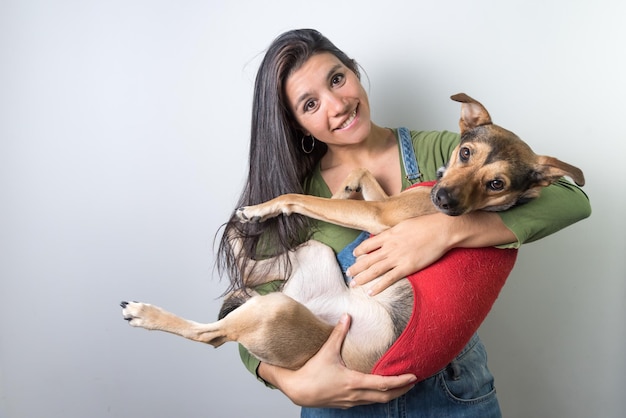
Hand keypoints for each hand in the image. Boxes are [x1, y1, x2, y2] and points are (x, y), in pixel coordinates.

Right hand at [258, 314, 416, 407]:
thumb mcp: (327, 351)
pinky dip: (378, 396)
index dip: (400, 381)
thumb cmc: (311, 372)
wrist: (297, 390)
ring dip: (391, 394)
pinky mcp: (345, 404)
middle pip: (385, 396)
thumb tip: (347, 316)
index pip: (383, 383)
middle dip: (401, 390)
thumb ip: (338, 333)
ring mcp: (351, 401)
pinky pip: (367, 402)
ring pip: (377, 401)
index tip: (413, 377)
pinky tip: (379, 390)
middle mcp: (355, 394)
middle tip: (413, 382)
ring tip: (401, 386)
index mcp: (354, 381)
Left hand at [347, 215, 449, 295]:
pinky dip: (378, 287)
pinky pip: (389, 279)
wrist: (441, 230)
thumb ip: (393, 232)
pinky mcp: (407, 268)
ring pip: (374, 270)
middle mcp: (389, 247)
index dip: (359, 251)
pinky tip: (370, 292)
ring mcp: (397, 258)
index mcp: (388, 235)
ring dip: (361, 278)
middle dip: (355, 267)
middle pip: (367, 259)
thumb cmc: (426, 225)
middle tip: (347, 273)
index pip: (368, 244)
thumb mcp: (404, 224)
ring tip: (353, 284)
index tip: (354, 255)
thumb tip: (387, 236)